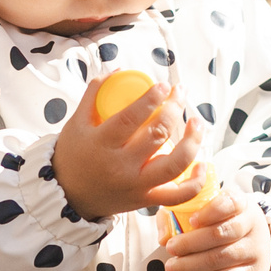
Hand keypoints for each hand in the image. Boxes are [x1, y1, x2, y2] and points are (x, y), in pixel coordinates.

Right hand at [52, 78, 204, 219]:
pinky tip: (202, 163)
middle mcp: (121, 167)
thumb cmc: (73, 155)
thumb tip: (120, 70)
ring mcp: (137, 185)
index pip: (131, 118)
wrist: (68, 196)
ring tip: (197, 122)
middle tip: (180, 92)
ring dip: (192, 141)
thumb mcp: (76, 122)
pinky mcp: (147, 200)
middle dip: (174, 109)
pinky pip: (179, 195)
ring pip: (175, 165)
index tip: (163, 85)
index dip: (151, 99)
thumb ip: (95, 93)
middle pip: (157, 135)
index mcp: (102, 144)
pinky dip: (196, 182)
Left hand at [160, 187, 270, 270]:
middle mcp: (252, 225)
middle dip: (191, 243)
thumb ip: (178, 216)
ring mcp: (256, 250)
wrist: (252, 243)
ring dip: (193, 265)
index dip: (210, 212)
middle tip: (170, 249)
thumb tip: (164, 237)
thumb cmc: (219, 223)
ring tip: (173, 267)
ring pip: (223, 258)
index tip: (191, 221)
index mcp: (240, 203)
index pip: (229, 203)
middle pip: (221, 233)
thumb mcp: (203, 210)